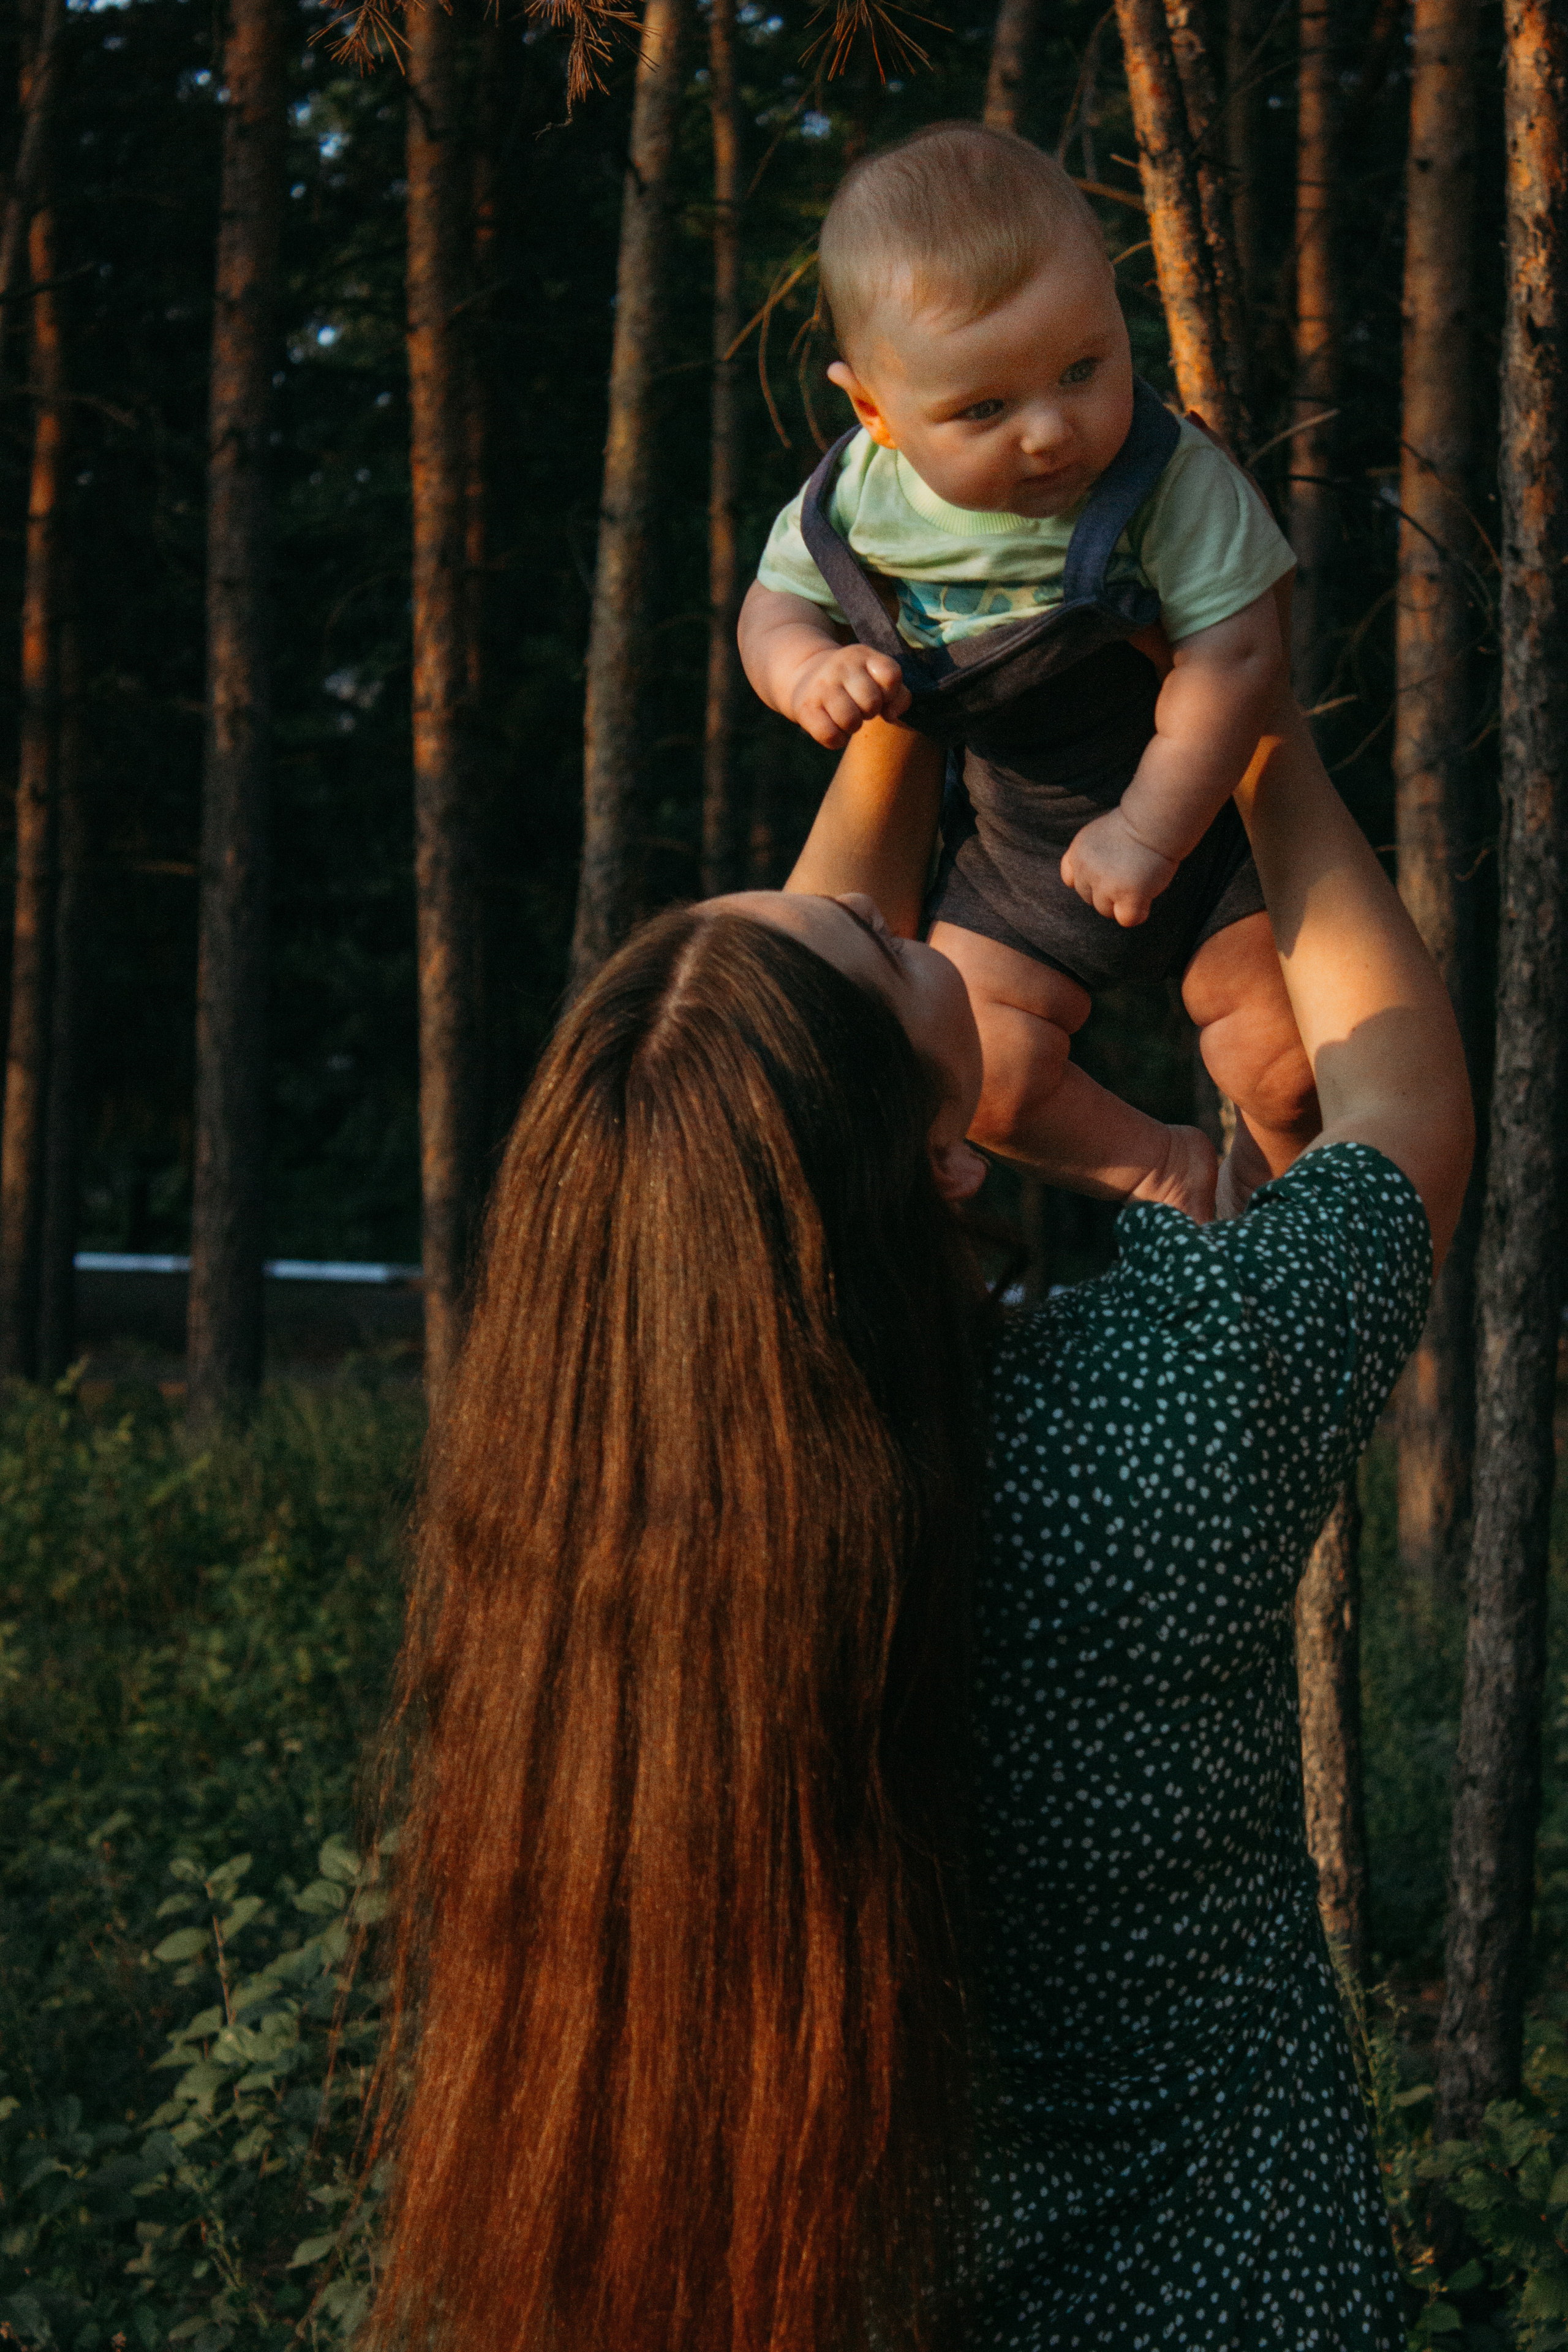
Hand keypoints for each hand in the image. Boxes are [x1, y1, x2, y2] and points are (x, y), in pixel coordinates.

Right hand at [788, 642, 910, 749]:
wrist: (807, 677)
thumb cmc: (853, 684)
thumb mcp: (877, 679)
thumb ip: (898, 696)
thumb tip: (891, 716)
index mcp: (863, 655)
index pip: (891, 675)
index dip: (891, 693)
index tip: (881, 695)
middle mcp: (841, 666)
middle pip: (871, 702)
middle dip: (871, 711)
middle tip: (861, 708)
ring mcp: (821, 686)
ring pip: (851, 721)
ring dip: (853, 727)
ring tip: (848, 718)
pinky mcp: (805, 708)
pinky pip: (830, 736)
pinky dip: (837, 740)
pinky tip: (835, 729)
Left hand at [1060, 807, 1178, 926]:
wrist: (1154, 820)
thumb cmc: (1137, 824)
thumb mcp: (1100, 833)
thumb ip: (1093, 855)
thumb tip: (1099, 880)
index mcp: (1078, 852)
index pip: (1070, 880)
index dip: (1089, 881)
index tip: (1108, 873)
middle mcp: (1086, 870)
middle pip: (1089, 898)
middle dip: (1107, 892)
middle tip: (1130, 875)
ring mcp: (1105, 885)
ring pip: (1106, 911)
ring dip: (1122, 903)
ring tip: (1140, 881)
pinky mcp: (1127, 896)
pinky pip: (1127, 920)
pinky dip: (1138, 913)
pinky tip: (1146, 896)